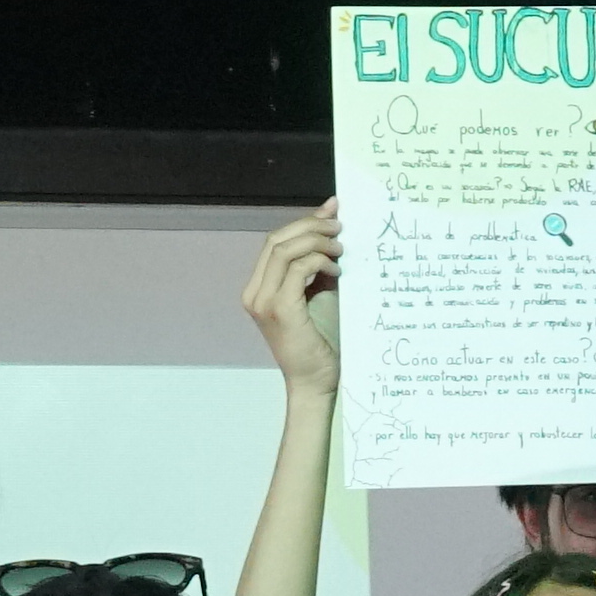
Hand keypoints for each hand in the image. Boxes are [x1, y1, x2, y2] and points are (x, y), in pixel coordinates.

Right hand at [244, 202, 343, 392]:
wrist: (315, 383)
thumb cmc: (319, 343)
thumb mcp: (319, 294)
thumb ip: (319, 263)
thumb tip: (331, 224)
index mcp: (258, 288)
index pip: (274, 243)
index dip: (302, 223)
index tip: (331, 213)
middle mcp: (254, 293)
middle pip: (276, 240)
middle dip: (310, 226)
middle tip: (339, 226)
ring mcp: (263, 302)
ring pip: (284, 250)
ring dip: (316, 241)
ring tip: (341, 249)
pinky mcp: (280, 309)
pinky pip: (297, 269)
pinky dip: (318, 262)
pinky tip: (336, 272)